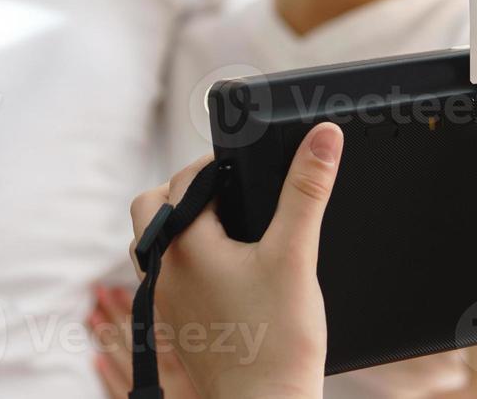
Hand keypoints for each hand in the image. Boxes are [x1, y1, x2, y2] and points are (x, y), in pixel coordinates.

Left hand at [87, 284, 200, 398]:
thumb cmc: (209, 394)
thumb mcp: (207, 367)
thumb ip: (192, 345)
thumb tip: (171, 317)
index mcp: (177, 364)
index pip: (148, 328)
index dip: (130, 307)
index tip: (117, 288)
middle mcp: (159, 378)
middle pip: (130, 341)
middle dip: (112, 314)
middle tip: (96, 292)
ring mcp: (146, 395)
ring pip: (120, 362)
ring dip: (104, 338)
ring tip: (91, 317)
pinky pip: (119, 392)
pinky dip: (107, 375)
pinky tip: (96, 360)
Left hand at [127, 122, 341, 398]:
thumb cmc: (278, 341)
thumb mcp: (297, 254)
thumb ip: (307, 189)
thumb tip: (323, 136)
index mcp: (183, 244)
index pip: (185, 178)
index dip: (218, 162)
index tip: (250, 162)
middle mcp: (161, 270)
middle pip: (153, 206)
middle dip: (189, 190)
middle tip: (235, 192)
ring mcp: (163, 300)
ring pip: (154, 241)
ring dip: (182, 223)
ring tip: (230, 227)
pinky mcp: (173, 324)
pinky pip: (164, 273)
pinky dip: (185, 257)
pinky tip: (226, 269)